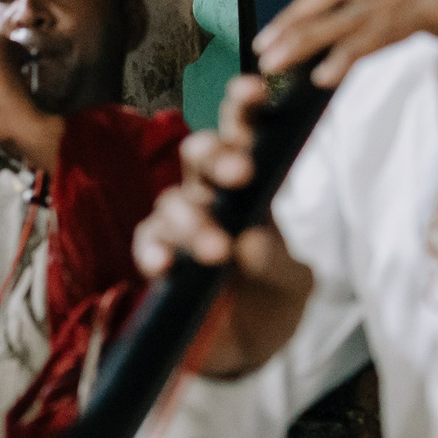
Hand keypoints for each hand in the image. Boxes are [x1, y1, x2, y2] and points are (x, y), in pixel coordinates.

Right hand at [132, 75, 316, 376]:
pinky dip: (153, 252)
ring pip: (172, 201)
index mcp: (249, 184)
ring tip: (217, 251)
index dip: (243, 107)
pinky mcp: (158, 258)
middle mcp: (210, 195)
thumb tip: (251, 241)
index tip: (252, 90)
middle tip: (242, 173)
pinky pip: (147, 244)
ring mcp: (180, 226)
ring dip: (193, 221)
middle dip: (216, 156)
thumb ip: (277, 264)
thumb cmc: (270, 297)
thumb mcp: (291, 284)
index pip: (242, 132)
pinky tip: (165, 267)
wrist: (247, 347)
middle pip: (198, 155)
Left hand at [257, 0, 437, 97]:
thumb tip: (371, 26)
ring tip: (276, 63)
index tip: (284, 25)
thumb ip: (412, 11)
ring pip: (357, 8)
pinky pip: (386, 30)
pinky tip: (325, 74)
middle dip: (302, 15)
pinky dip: (351, 52)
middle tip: (264, 46)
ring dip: (311, 37)